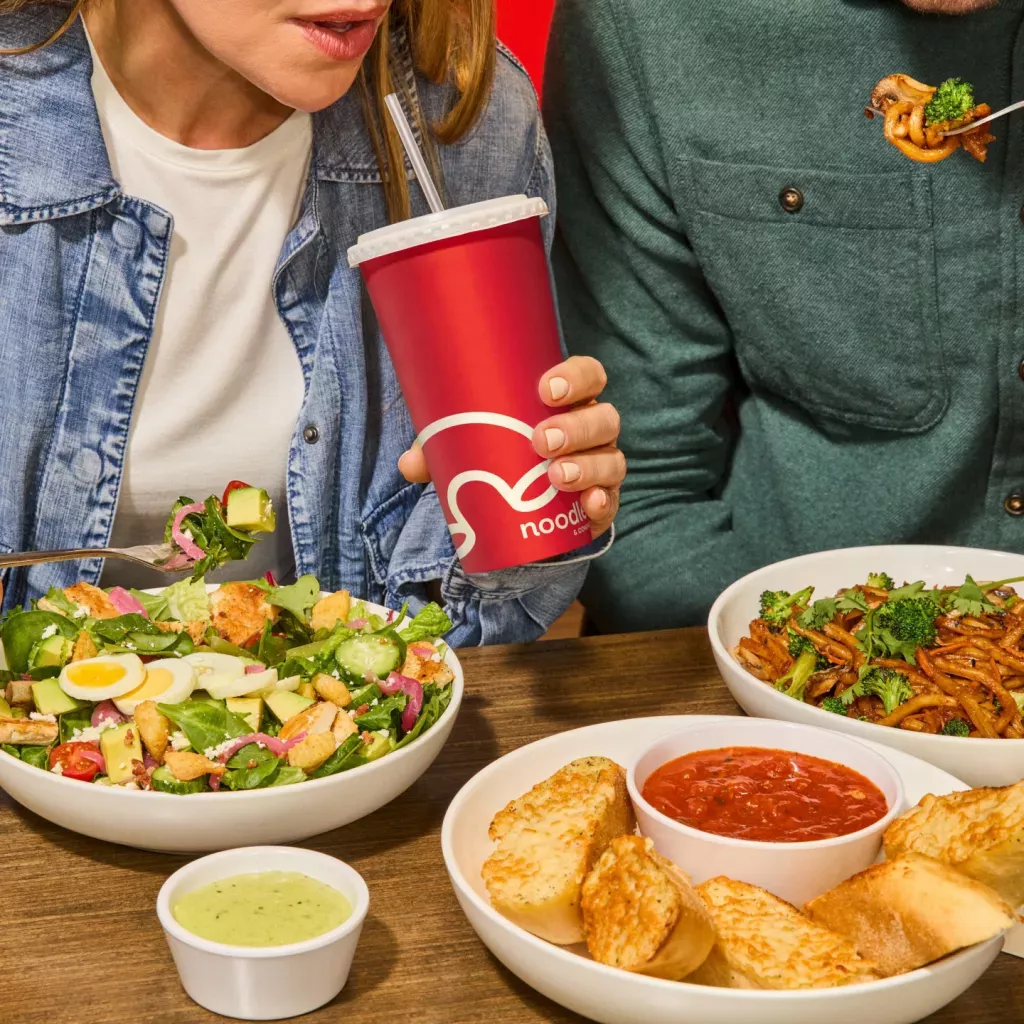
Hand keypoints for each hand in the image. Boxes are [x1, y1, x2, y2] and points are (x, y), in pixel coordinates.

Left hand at [399, 356, 623, 540]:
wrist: (522, 508)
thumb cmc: (500, 455)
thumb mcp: (470, 445)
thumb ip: (441, 448)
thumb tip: (410, 464)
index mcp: (567, 402)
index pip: (588, 375)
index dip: (575, 377)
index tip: (546, 389)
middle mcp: (592, 429)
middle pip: (603, 417)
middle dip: (576, 427)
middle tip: (541, 440)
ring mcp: (601, 466)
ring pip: (611, 458)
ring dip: (587, 465)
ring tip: (555, 476)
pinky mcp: (601, 504)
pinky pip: (611, 502)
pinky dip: (602, 504)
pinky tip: (587, 506)